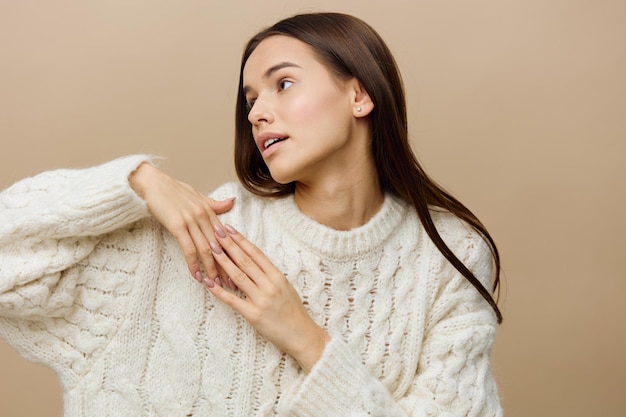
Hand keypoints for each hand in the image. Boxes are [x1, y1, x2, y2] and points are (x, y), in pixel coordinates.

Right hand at [128, 162, 235, 286]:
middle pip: (218, 246)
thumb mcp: (197, 196)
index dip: (232, 254)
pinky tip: (196, 275)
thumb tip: (232, 202)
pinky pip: (188, 248)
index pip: (225, 237)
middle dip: (226, 266)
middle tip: (232, 283)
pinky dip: (193, 264)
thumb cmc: (173, 190)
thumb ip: (214, 204)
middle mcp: (203, 216)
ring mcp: (191, 221)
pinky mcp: (177, 226)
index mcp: (210, 210)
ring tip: (216, 284)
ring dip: (211, 269)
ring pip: (206, 249)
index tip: (238, 269)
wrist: (152, 183)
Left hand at [206, 223, 329, 372]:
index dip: (241, 240)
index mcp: (277, 276)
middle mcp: (269, 285)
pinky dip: (220, 291)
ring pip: (238, 276)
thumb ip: (269, 275)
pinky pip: (233, 301)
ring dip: (223, 261)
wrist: (302, 335)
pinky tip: (209, 283)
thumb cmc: (293, 311)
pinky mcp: (254, 315)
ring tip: (211, 249)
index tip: (230, 229)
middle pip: (245, 261)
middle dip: (229, 245)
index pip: (256, 253)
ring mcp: (261, 300)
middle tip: (215, 231)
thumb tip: (252, 261)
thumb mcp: (285, 287)